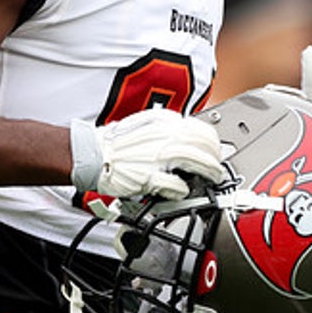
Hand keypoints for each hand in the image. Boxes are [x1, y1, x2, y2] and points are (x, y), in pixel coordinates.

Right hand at [69, 109, 225, 199]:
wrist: (93, 154)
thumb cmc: (115, 143)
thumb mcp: (145, 125)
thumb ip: (166, 129)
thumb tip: (185, 136)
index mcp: (163, 122)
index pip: (200, 128)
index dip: (212, 141)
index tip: (214, 149)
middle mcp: (163, 136)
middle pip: (204, 143)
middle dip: (216, 156)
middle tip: (218, 165)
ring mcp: (158, 156)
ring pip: (197, 161)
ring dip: (210, 171)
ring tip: (213, 178)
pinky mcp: (150, 177)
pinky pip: (177, 185)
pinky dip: (184, 189)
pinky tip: (183, 190)